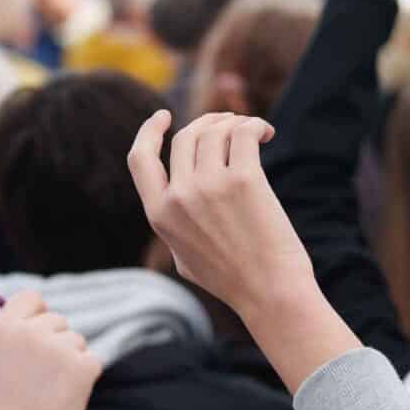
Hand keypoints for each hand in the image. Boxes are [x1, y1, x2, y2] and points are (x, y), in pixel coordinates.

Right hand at [0, 290, 101, 409]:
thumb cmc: (2, 408)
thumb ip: (14, 336)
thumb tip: (40, 315)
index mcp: (3, 329)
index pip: (31, 297)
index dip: (37, 313)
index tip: (39, 328)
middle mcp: (31, 333)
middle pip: (57, 320)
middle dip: (55, 342)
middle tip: (41, 377)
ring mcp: (59, 348)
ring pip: (77, 341)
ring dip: (70, 361)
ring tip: (49, 391)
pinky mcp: (84, 366)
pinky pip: (92, 360)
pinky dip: (85, 377)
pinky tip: (66, 397)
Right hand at [127, 111, 316, 319]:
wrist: (270, 293)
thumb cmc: (233, 279)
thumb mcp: (185, 258)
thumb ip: (174, 227)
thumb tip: (174, 200)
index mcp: (159, 215)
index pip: (140, 159)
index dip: (149, 132)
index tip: (163, 115)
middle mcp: (179, 197)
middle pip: (185, 137)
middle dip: (208, 123)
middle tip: (230, 123)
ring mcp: (210, 186)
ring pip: (215, 130)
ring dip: (235, 122)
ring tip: (255, 131)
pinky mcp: (244, 180)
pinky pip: (244, 133)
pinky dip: (255, 125)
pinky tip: (266, 133)